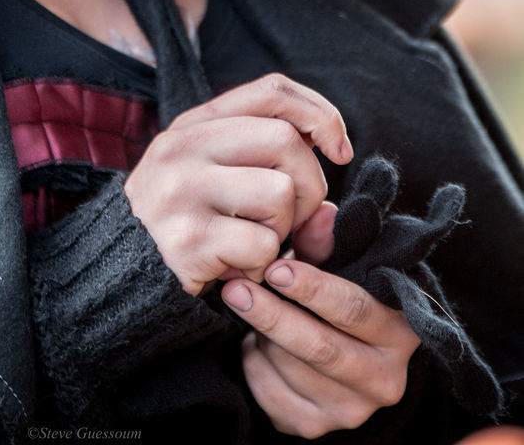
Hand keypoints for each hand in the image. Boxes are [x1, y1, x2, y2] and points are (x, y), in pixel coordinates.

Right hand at [123, 74, 352, 294]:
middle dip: (309, 185)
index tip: (340, 149)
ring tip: (256, 242)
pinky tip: (237, 268)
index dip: (319, 113)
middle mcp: (184, 147)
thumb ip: (274, 175)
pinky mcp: (189, 239)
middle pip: (286, 140)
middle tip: (289, 217)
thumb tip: (330, 212)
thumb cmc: (185, 222)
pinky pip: (264, 246)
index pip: (272, 90)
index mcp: (194, 124)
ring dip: (284, 229)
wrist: (121, 273)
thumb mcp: (217, 180)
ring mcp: (183, 190)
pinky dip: (264, 266)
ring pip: (281, 193)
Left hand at [223, 255, 420, 437]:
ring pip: (291, 370)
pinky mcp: (318, 427)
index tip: (275, 267)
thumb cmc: (338, 296)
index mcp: (399, 331)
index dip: (312, 288)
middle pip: (321, 348)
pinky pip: (272, 397)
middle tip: (236, 288)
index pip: (354, 309)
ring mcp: (353, 410)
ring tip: (252, 308)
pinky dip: (255, 365)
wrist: (343, 353)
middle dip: (274, 316)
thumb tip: (320, 212)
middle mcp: (385, 379)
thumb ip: (324, 241)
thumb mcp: (339, 265)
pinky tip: (255, 344)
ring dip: (263, 337)